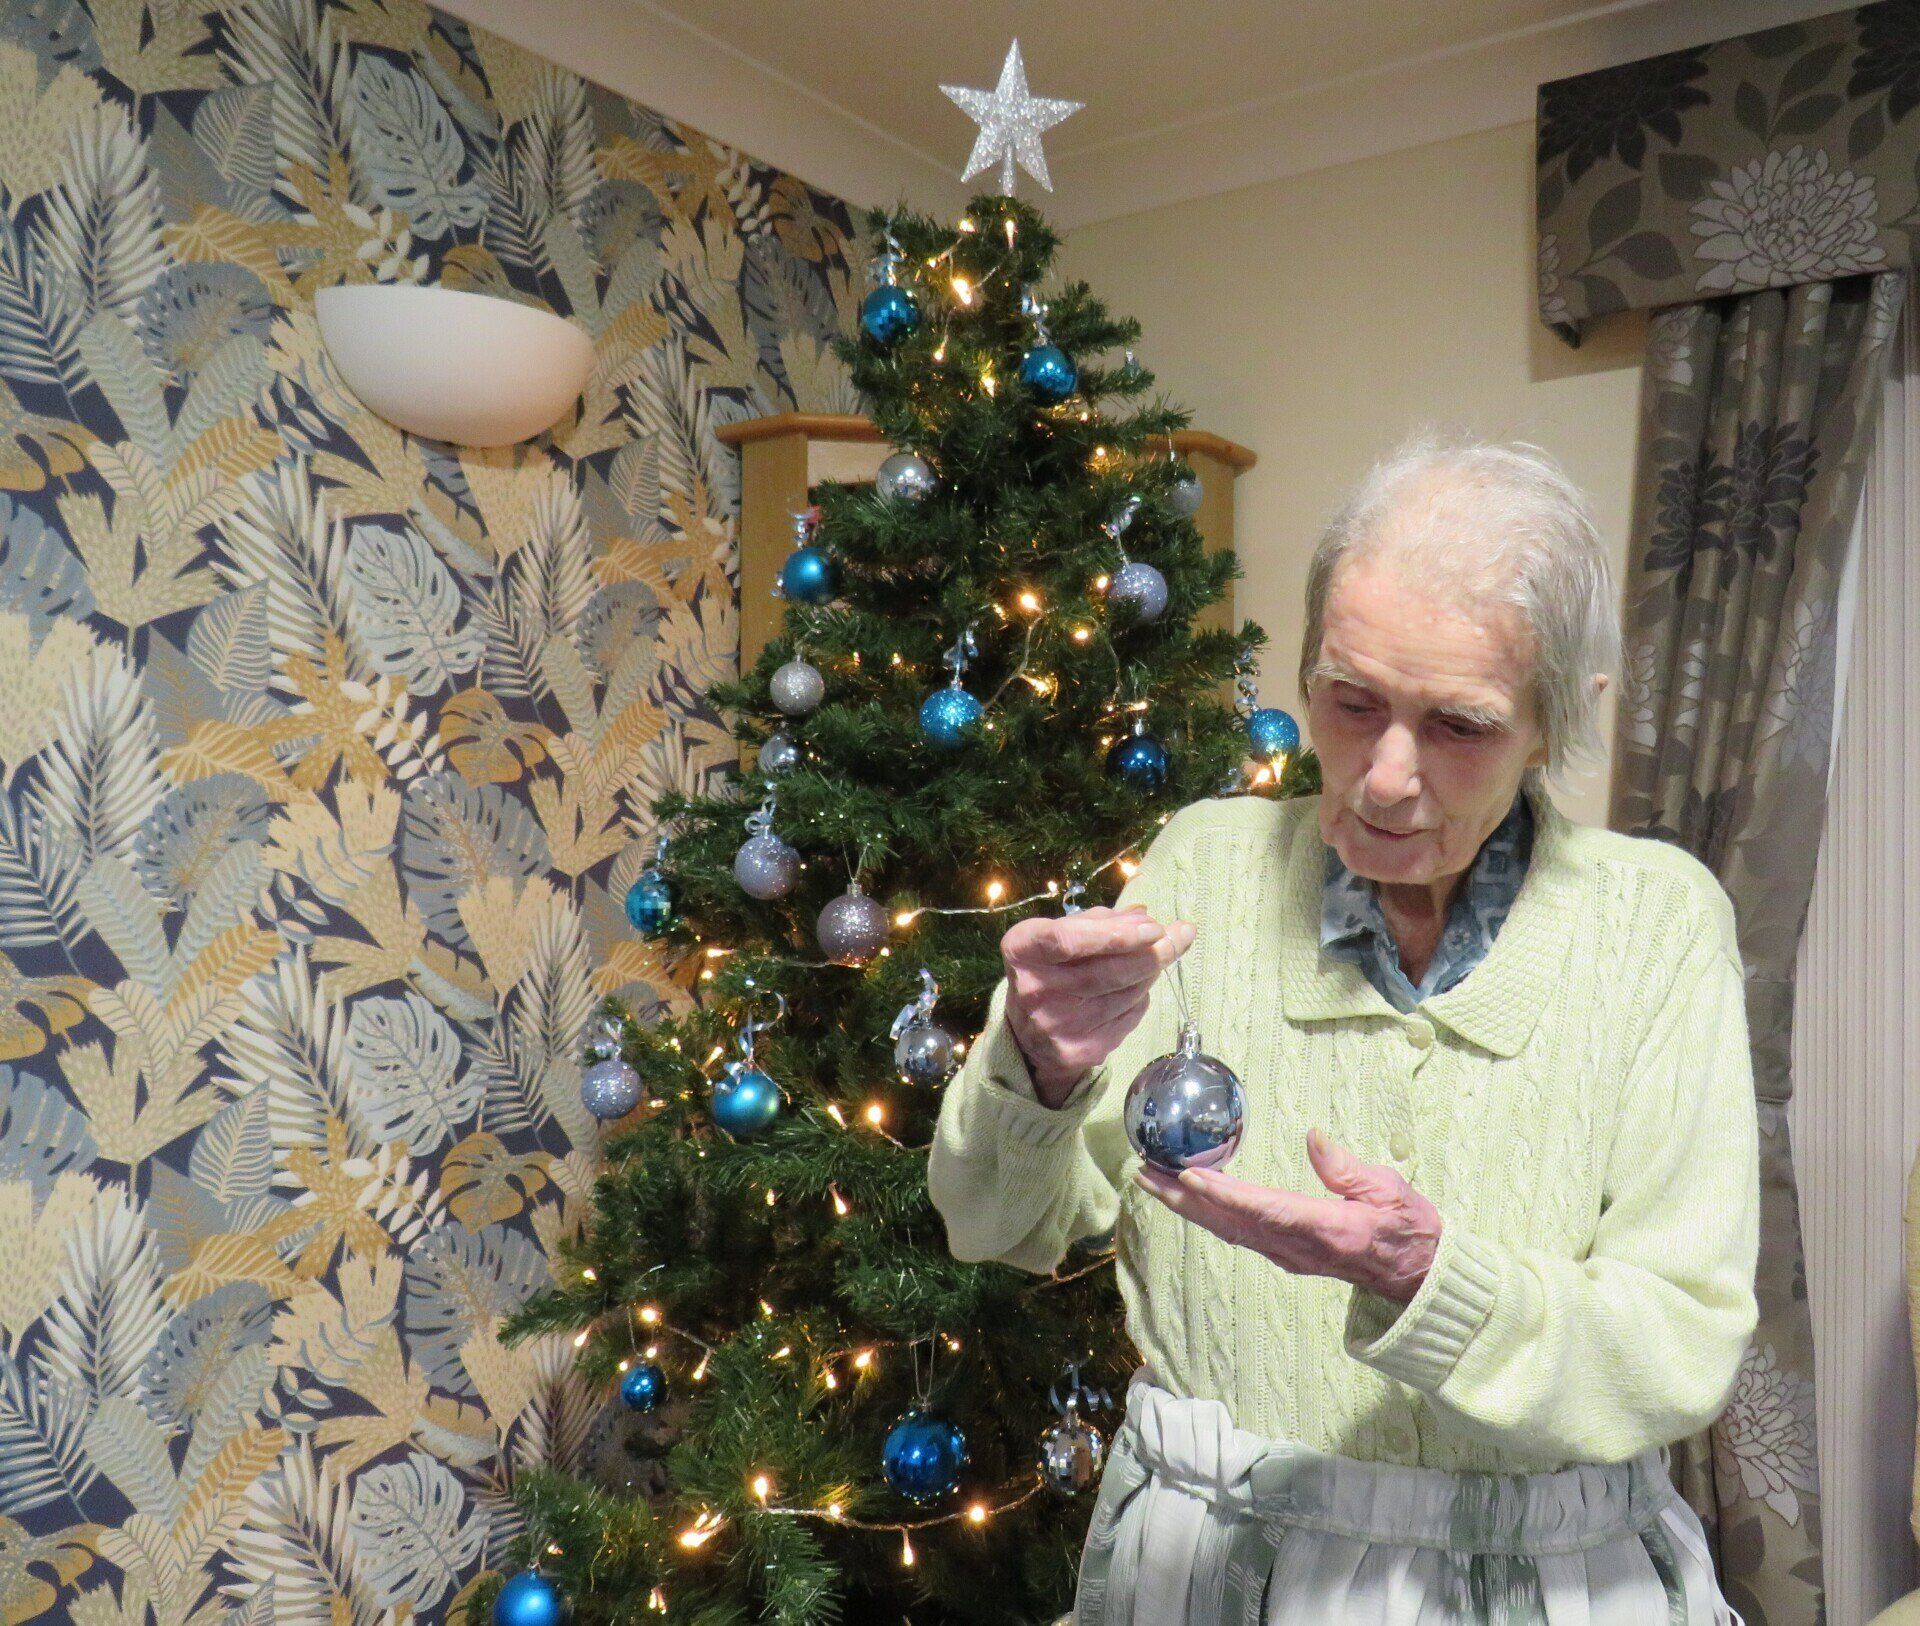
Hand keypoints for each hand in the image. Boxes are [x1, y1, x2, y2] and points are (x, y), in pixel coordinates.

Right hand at [1001, 904, 1195, 1108]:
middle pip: (1107, 971)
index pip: (1070, 940)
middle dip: (1151, 953)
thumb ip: (1102, 922)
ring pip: (1125, 994)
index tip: (1154, 928)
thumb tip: (1145, 917)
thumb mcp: (1063, 935)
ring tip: (1151, 962)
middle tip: (1176, 938)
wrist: (1030, 1034)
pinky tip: (1134, 991)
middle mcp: (1033, 990)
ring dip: (1148, 974)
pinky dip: (1140, 999)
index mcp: (1023, 950)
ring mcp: (1055, 1025)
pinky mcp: (1077, 1051)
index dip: (1117, 934)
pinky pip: (1128, 1018)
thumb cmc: (1051, 969)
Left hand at [1133, 1129, 1440, 1302]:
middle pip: (1231, 1222)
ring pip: (1227, 1229)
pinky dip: (1206, 1214)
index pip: (1266, 1210)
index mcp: (1327, 1229)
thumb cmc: (1407, 1228)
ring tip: (1151, 1180)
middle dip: (1183, 1198)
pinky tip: (1186, 1198)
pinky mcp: (1285, 1253)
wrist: (1417, 1276)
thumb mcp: (1388, 1190)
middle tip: (1145, 1172)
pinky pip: (1237, 1233)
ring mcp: (1289, 1254)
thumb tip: (1312, 1136)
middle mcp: (1299, 1247)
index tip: (1190, 1177)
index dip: (1225, 1195)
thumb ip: (1346, 1168)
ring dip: (1186, 1206)